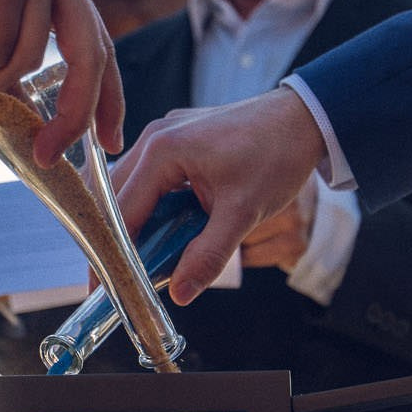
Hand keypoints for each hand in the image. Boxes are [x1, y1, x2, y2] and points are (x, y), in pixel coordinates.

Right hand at [113, 86, 326, 304]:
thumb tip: (180, 293)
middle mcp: (154, 138)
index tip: (106, 287)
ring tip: (145, 257)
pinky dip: (150, 206)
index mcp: (162, 151)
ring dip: (135, 222)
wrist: (305, 117)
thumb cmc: (277, 155)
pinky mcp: (177, 139)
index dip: (114, 253)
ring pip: (130, 187)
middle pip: (116, 199)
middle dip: (118, 239)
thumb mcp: (244, 211)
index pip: (122, 212)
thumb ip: (209, 254)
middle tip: (125, 277)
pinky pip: (148, 177)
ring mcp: (163, 135)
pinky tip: (164, 229)